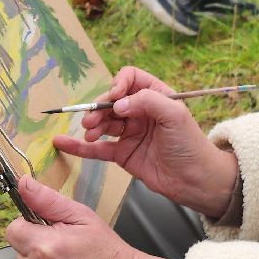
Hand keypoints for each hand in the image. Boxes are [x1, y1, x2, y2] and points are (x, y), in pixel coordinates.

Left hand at [7, 177, 177, 258]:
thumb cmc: (106, 250)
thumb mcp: (83, 217)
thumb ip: (48, 200)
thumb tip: (23, 184)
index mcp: (45, 245)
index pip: (13, 230)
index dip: (28, 228)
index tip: (46, 232)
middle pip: (19, 253)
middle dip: (36, 249)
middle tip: (63, 252)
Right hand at [54, 67, 239, 217]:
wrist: (195, 180)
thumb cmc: (190, 144)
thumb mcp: (175, 115)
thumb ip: (147, 101)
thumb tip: (118, 104)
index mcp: (156, 95)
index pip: (130, 78)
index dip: (119, 84)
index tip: (114, 97)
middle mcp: (141, 111)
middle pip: (111, 101)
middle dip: (99, 107)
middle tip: (92, 120)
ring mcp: (130, 132)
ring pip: (103, 122)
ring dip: (92, 124)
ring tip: (89, 132)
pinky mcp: (123, 154)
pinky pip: (97, 148)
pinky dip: (80, 146)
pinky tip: (63, 142)